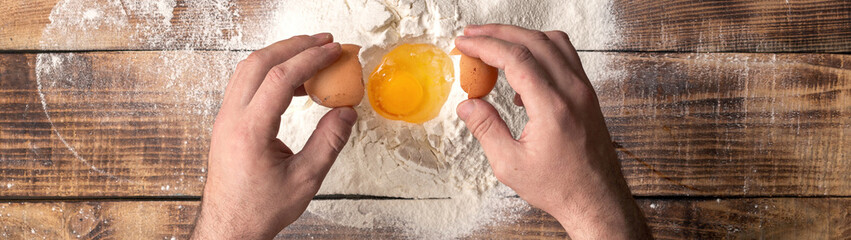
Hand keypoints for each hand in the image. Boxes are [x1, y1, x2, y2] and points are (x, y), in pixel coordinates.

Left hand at [192, 33, 357, 238]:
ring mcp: (225, 119)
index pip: (280, 78)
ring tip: (311, 56)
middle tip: (324, 42)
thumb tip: (347, 113)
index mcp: (249, 131)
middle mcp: (231, 119)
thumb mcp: (305, 180)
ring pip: (249, 69)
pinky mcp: (226, 123)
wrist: (229, 228)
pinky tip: (293, 83)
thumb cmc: (259, 210)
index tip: (333, 51)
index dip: (310, 59)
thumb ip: (328, 143)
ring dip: (280, 56)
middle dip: (295, 46)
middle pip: (260, 62)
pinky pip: (245, 84)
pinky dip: (270, 73)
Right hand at [454, 24, 651, 239]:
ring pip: (553, 42)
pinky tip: (522, 74)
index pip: (516, 58)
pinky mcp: (588, 95)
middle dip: (498, 33)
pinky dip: (540, 53)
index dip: (486, 46)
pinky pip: (564, 58)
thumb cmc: (561, 187)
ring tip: (495, 45)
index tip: (465, 44)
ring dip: (522, 37)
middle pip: (534, 41)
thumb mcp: (511, 164)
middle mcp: (572, 92)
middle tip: (472, 36)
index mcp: (552, 107)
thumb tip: (467, 104)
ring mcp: (584, 91)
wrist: (597, 200)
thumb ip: (486, 129)